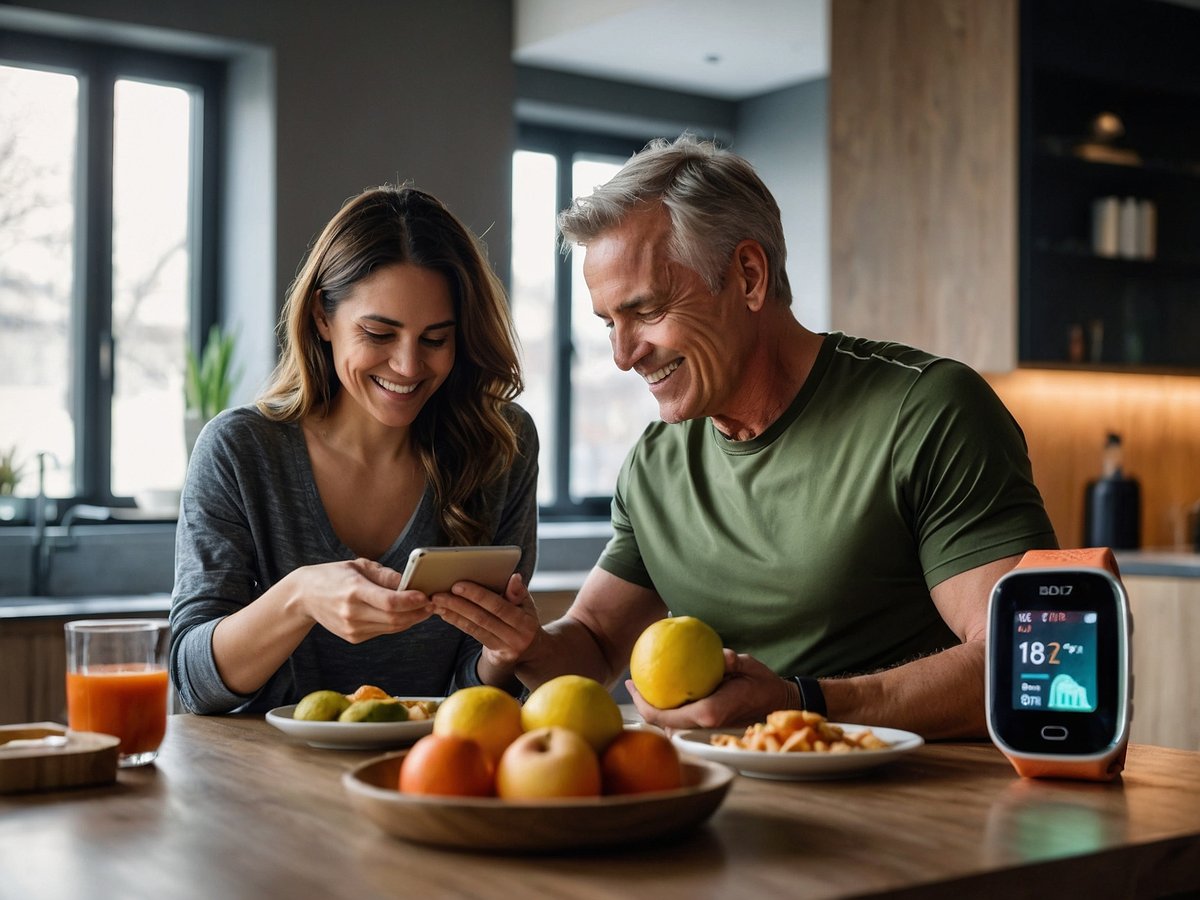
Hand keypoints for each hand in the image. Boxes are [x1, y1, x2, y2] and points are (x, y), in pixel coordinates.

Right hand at [288, 557, 433, 642]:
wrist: (305, 596)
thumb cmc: (335, 575)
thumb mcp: (360, 566)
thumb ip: (386, 576)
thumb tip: (411, 583)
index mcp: (354, 590)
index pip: (389, 602)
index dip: (410, 601)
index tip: (426, 596)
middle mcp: (352, 613)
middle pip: (394, 619)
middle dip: (418, 613)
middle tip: (433, 604)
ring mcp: (351, 628)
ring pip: (392, 628)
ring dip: (412, 620)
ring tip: (424, 608)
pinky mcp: (353, 638)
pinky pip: (383, 631)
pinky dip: (398, 624)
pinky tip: (406, 614)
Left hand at [430, 573, 541, 676]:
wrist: (531, 650)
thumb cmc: (524, 619)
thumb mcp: (527, 605)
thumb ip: (518, 592)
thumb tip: (514, 576)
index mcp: (525, 621)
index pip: (499, 606)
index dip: (478, 596)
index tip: (457, 585)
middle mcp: (516, 637)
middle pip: (482, 619)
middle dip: (458, 605)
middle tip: (438, 595)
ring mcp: (505, 648)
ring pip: (475, 628)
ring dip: (453, 614)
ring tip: (436, 603)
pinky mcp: (495, 655)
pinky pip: (474, 635)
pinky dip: (458, 622)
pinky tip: (445, 613)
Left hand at [627, 649, 794, 731]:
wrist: (778, 704)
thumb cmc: (763, 683)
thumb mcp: (748, 666)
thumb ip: (731, 662)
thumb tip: (721, 656)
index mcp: (710, 713)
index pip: (666, 714)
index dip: (644, 703)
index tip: (632, 684)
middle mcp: (704, 725)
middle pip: (663, 723)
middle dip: (644, 707)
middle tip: (632, 684)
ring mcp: (706, 729)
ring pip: (671, 724)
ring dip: (656, 709)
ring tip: (641, 688)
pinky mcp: (709, 727)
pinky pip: (682, 720)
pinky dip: (669, 709)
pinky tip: (662, 691)